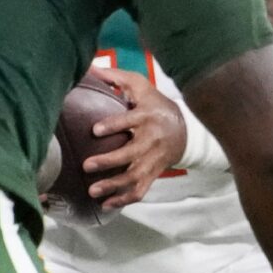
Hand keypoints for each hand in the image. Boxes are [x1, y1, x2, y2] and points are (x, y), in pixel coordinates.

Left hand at [80, 64, 188, 209]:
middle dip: (110, 161)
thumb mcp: (140, 86)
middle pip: (132, 154)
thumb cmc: (155, 104)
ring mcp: (154, 159)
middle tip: (87, 165)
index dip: (114, 126)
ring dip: (114, 185)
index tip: (95, 131)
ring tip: (93, 190)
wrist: (185, 129)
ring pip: (135, 176)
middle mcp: (152, 140)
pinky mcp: (154, 173)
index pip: (130, 121)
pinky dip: (124, 199)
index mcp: (147, 117)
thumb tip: (87, 68)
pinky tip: (106, 204)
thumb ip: (115, 78)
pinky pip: (141, 189)